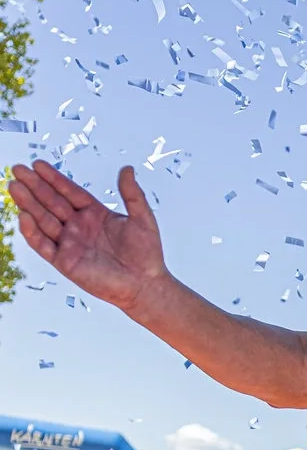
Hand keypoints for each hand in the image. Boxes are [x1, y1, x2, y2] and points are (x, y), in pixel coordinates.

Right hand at [9, 161, 168, 315]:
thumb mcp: (142, 218)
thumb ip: (133, 194)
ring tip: (15, 186)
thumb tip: (127, 168)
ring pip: (44, 220)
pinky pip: (44, 245)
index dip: (54, 178)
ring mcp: (70, 244)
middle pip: (52, 202)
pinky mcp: (65, 262)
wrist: (145, 285)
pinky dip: (32, 232)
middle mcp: (79, 227)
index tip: (37, 164)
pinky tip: (24, 216)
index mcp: (94, 214)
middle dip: (34, 186)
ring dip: (29, 204)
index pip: (69, 192)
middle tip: (18, 169)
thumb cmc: (147, 254)